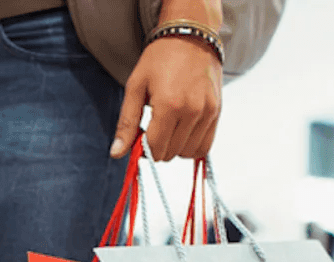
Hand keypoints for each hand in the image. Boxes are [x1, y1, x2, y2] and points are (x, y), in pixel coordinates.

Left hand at [111, 35, 222, 161]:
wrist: (190, 37)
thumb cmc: (160, 59)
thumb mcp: (136, 87)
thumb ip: (126, 123)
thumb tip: (116, 153)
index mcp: (169, 105)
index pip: (155, 149)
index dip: (144, 147)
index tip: (141, 135)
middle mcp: (192, 111)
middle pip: (171, 153)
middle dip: (158, 147)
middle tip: (154, 128)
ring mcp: (207, 113)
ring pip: (188, 152)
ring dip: (175, 147)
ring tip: (169, 126)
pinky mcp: (217, 112)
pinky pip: (205, 146)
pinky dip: (192, 145)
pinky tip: (183, 130)